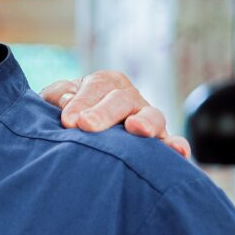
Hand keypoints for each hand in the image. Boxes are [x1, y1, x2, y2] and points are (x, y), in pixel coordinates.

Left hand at [39, 71, 190, 158]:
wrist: (78, 131)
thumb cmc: (66, 112)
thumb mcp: (56, 98)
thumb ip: (59, 96)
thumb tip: (68, 102)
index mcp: (106, 83)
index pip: (97, 87)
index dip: (82, 102)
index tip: (67, 120)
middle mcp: (130, 98)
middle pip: (122, 100)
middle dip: (104, 112)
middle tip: (86, 125)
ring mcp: (146, 119)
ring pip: (152, 116)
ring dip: (145, 122)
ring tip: (136, 128)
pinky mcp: (157, 142)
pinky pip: (170, 142)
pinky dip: (176, 145)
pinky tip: (178, 151)